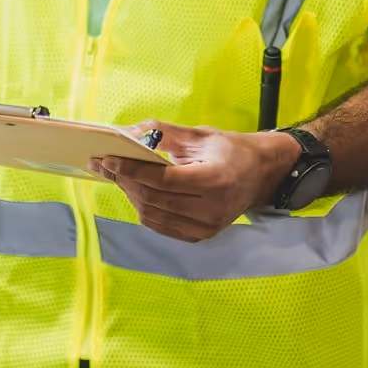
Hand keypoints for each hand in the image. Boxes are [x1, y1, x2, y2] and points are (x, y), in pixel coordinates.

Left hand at [93, 123, 298, 242]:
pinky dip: (145, 210)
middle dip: (126, 181)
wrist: (261, 175)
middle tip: (106, 166)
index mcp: (215, 179)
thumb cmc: (231, 150)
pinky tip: (137, 193)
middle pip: (154, 198)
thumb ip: (164, 133)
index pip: (163, 179)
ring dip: (132, 196)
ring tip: (120, 177)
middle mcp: (212, 208)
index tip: (109, 159)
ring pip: (154, 215)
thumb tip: (128, 133)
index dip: (132, 170)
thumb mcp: (201, 135)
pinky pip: (162, 226)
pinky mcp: (202, 235)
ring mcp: (207, 226)